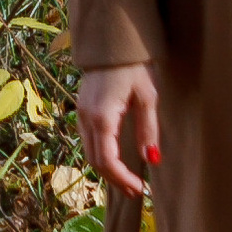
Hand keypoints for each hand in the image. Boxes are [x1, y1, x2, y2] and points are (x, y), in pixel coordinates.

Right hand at [77, 62, 159, 200]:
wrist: (112, 41)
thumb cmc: (134, 66)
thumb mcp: (147, 97)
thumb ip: (148, 130)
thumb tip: (151, 160)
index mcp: (102, 117)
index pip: (106, 161)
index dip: (122, 179)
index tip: (139, 189)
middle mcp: (86, 118)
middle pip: (95, 161)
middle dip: (115, 179)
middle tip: (136, 190)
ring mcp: (81, 113)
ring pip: (89, 152)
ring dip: (107, 169)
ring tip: (128, 180)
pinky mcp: (82, 109)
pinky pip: (88, 140)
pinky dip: (101, 155)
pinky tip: (116, 159)